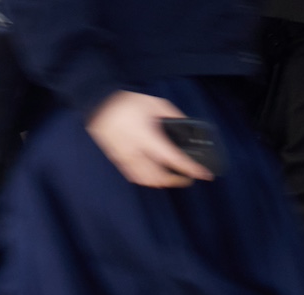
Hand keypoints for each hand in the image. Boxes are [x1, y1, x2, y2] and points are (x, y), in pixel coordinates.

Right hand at [86, 91, 212, 188]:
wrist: (100, 107)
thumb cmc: (127, 103)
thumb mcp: (156, 104)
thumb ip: (174, 116)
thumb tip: (187, 127)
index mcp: (146, 136)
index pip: (172, 157)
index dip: (189, 168)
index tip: (203, 174)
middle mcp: (135, 152)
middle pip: (159, 177)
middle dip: (177, 180)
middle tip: (189, 176)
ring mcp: (126, 159)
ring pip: (147, 180)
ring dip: (163, 182)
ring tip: (175, 177)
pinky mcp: (119, 161)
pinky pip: (135, 178)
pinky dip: (149, 180)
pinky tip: (156, 176)